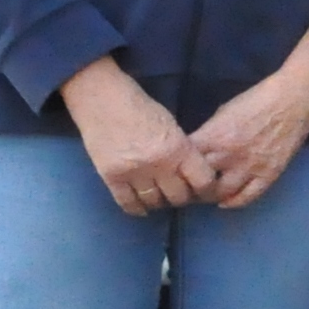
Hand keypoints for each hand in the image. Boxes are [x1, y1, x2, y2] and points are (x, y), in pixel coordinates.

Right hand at [62, 58, 218, 215]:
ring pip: (154, 202)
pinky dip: (136, 208)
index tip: (201, 189)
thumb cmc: (141, 109)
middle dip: (181, 197)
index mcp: (179, 149)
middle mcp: (159, 165)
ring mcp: (134, 172)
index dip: (205, 189)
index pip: (202, 182)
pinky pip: (127, 203)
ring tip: (159, 197)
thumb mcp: (173, 127)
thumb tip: (192, 175)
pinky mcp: (111, 177)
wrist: (103, 101)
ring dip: (159, 202)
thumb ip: (183, 151)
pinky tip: (141, 207)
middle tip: (178, 194)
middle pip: (178, 197)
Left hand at [188, 67, 308, 209]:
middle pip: (199, 181)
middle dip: (190, 186)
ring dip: (211, 196)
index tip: (174, 172)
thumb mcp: (222, 113)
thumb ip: (208, 134)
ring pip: (222, 193)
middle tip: (187, 188)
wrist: (293, 100)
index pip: (184, 162)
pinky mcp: (269, 174)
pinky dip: (234, 202)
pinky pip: (248, 196)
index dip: (176, 170)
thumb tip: (197, 149)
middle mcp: (228, 155)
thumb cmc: (256, 100)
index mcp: (213, 136)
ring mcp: (250, 167)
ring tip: (206, 194)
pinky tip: (226, 202)